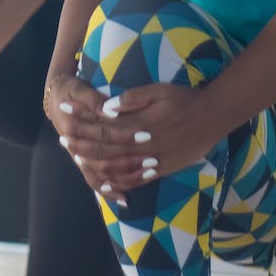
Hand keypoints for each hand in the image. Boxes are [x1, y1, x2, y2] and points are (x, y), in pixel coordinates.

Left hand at [52, 79, 225, 206]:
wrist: (213, 117)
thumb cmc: (185, 99)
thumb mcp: (160, 90)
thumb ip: (133, 98)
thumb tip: (108, 107)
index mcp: (140, 123)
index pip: (103, 123)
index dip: (82, 118)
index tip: (65, 111)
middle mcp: (143, 145)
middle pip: (105, 147)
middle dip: (81, 143)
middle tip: (62, 139)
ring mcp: (152, 160)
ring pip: (116, 167)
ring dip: (94, 164)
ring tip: (76, 159)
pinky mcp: (161, 170)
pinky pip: (135, 181)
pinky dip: (119, 184)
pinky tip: (105, 186)